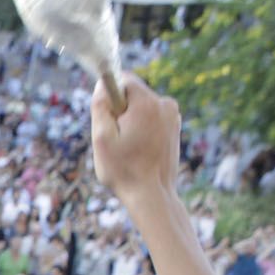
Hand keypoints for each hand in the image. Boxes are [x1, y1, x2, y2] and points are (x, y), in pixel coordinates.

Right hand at [90, 75, 179, 211]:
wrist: (152, 194)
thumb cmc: (124, 170)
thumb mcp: (101, 139)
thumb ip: (100, 107)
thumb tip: (102, 85)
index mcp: (147, 102)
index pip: (123, 79)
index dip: (109, 97)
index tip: (107, 120)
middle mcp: (165, 103)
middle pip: (132, 95)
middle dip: (120, 112)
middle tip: (117, 140)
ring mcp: (173, 115)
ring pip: (142, 108)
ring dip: (131, 123)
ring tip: (129, 148)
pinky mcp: (175, 127)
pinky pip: (151, 119)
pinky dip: (142, 130)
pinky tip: (140, 151)